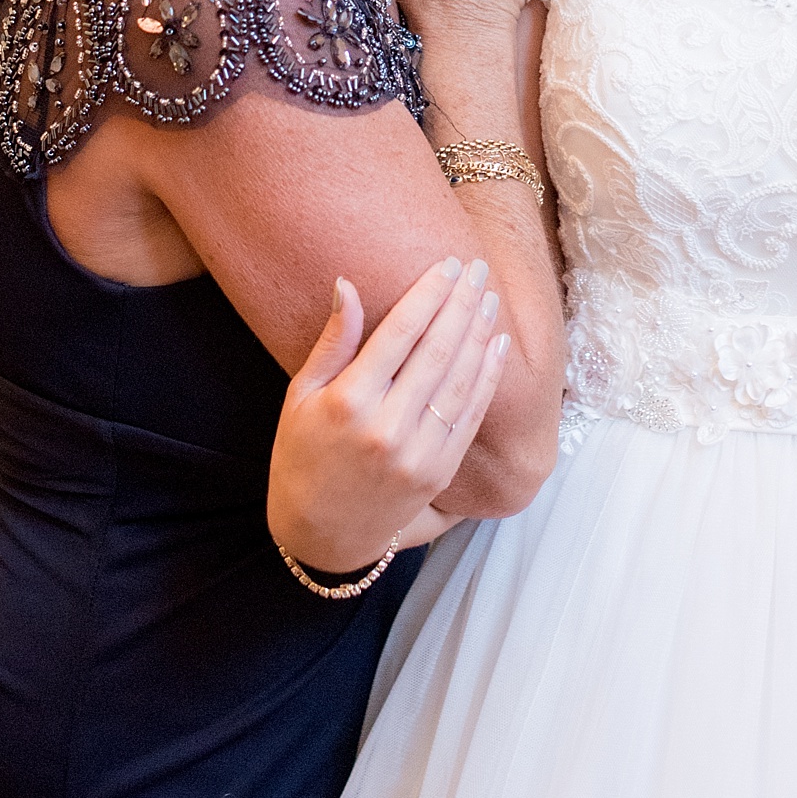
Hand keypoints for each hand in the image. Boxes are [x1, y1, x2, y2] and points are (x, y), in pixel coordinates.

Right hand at [267, 257, 509, 572]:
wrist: (320, 534)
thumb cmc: (301, 456)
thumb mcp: (300, 397)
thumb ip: (333, 343)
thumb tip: (348, 284)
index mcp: (349, 403)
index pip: (400, 334)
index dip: (428, 294)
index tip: (447, 263)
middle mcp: (387, 428)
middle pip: (437, 351)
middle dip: (460, 304)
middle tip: (478, 268)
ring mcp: (418, 454)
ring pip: (460, 381)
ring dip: (480, 334)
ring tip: (489, 298)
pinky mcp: (438, 472)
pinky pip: (470, 416)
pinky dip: (487, 377)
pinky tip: (496, 345)